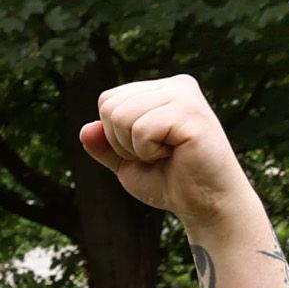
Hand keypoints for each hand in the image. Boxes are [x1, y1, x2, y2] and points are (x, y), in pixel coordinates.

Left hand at [79, 74, 253, 233]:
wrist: (203, 202)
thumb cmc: (169, 181)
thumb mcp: (126, 163)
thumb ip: (104, 146)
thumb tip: (85, 130)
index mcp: (160, 90)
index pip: (108, 100)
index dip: (113, 135)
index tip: (144, 149)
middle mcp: (174, 85)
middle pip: (110, 106)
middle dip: (120, 141)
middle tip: (154, 154)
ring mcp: (184, 94)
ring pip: (121, 116)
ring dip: (134, 148)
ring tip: (164, 153)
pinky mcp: (191, 112)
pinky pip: (141, 130)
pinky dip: (148, 152)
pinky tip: (174, 154)